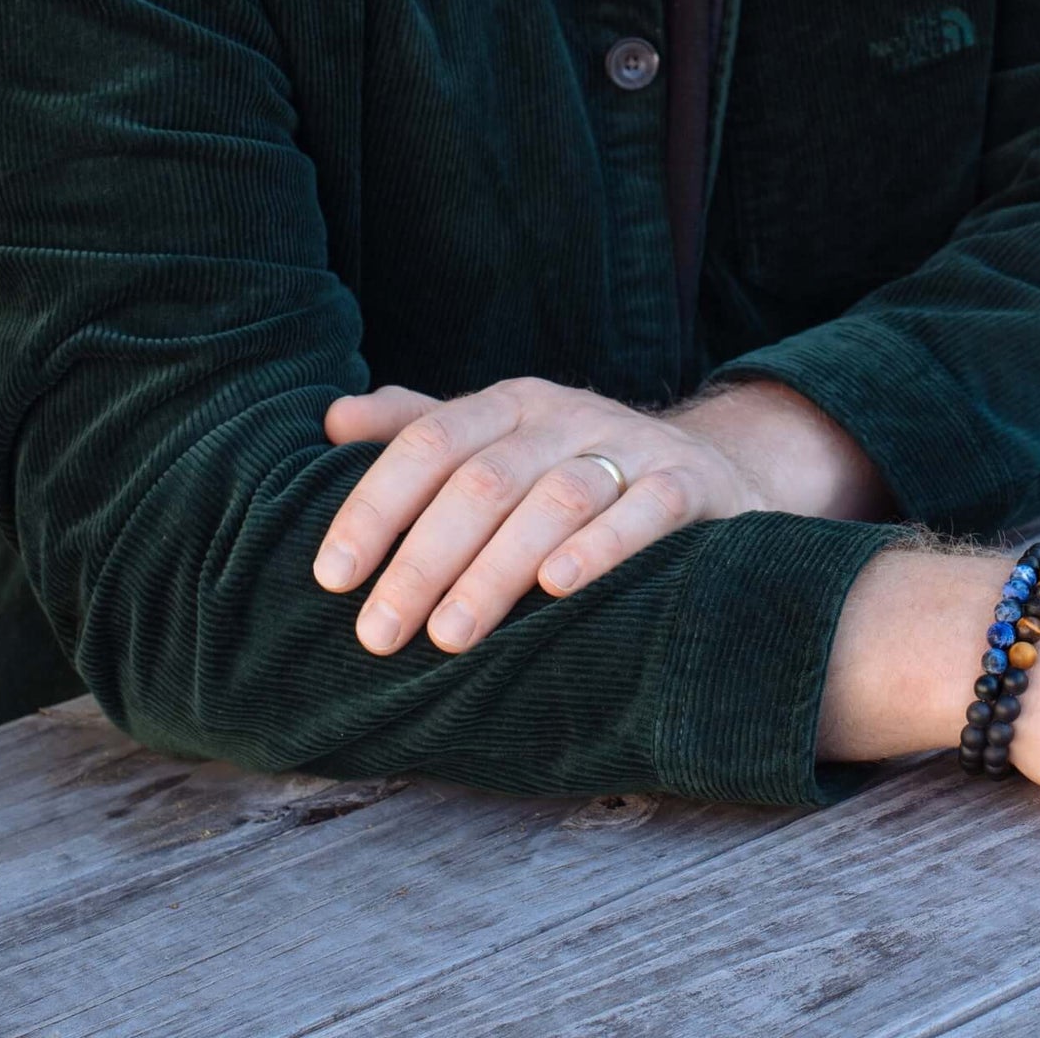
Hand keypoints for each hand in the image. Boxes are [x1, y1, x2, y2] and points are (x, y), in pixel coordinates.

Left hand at [313, 378, 771, 655]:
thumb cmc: (575, 468)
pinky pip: (645, 510)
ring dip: (498, 568)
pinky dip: (602, 547)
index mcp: (512, 403)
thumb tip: (331, 419)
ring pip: (558, 499)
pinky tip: (558, 589)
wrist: (708, 470)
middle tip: (379, 634)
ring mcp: (631, 447)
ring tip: (450, 636)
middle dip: (424, 559)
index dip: (375, 505)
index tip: (332, 577)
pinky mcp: (687, 483)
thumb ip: (419, 430)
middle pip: (485, 480)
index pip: (429, 441)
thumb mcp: (500, 440)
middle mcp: (569, 416)